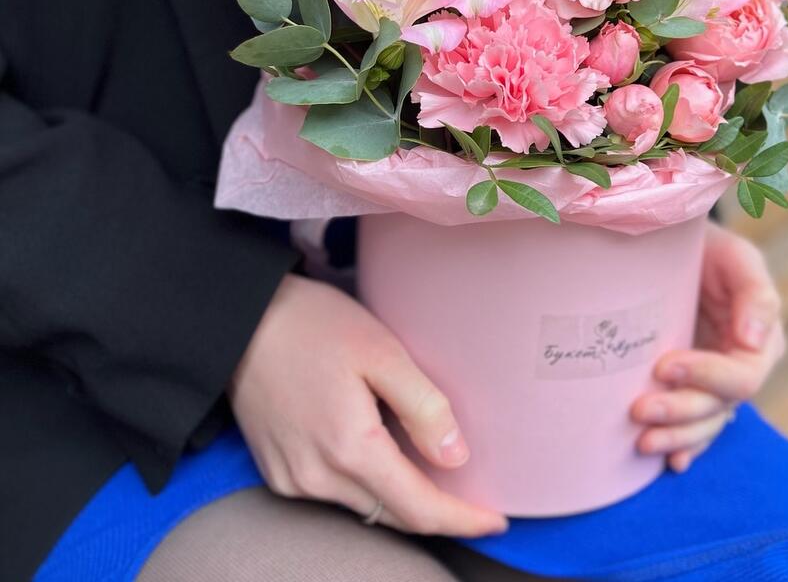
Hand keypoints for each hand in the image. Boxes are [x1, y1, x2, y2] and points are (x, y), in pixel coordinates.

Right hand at [229, 273, 507, 536]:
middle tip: (472, 498)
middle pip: (393, 513)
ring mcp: (292, 479)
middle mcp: (317, 478)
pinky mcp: (277, 471)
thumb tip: (455, 456)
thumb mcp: (381, 351)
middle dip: (435, 510)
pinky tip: (378, 452)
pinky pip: (334, 492)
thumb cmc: (312, 325)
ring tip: (428, 467)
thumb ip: (423, 405)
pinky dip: (364, 483)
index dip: (461, 519)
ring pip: (364, 506)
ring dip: (399, 495)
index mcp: (350, 448)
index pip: (418, 508)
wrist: (239, 320)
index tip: (495, 521)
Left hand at [631, 221, 784, 471]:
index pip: (741, 377)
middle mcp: (742, 370)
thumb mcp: (737, 258)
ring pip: (704, 424)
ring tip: (641, 442)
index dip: (706, 377)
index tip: (664, 365)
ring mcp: (715, 385)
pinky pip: (694, 428)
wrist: (673, 250)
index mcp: (761, 342)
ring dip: (676, 436)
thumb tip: (753, 341)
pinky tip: (669, 463)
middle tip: (638, 409)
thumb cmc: (709, 250)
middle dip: (680, 411)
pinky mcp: (691, 389)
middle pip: (718, 407)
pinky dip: (684, 447)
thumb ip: (754, 294)